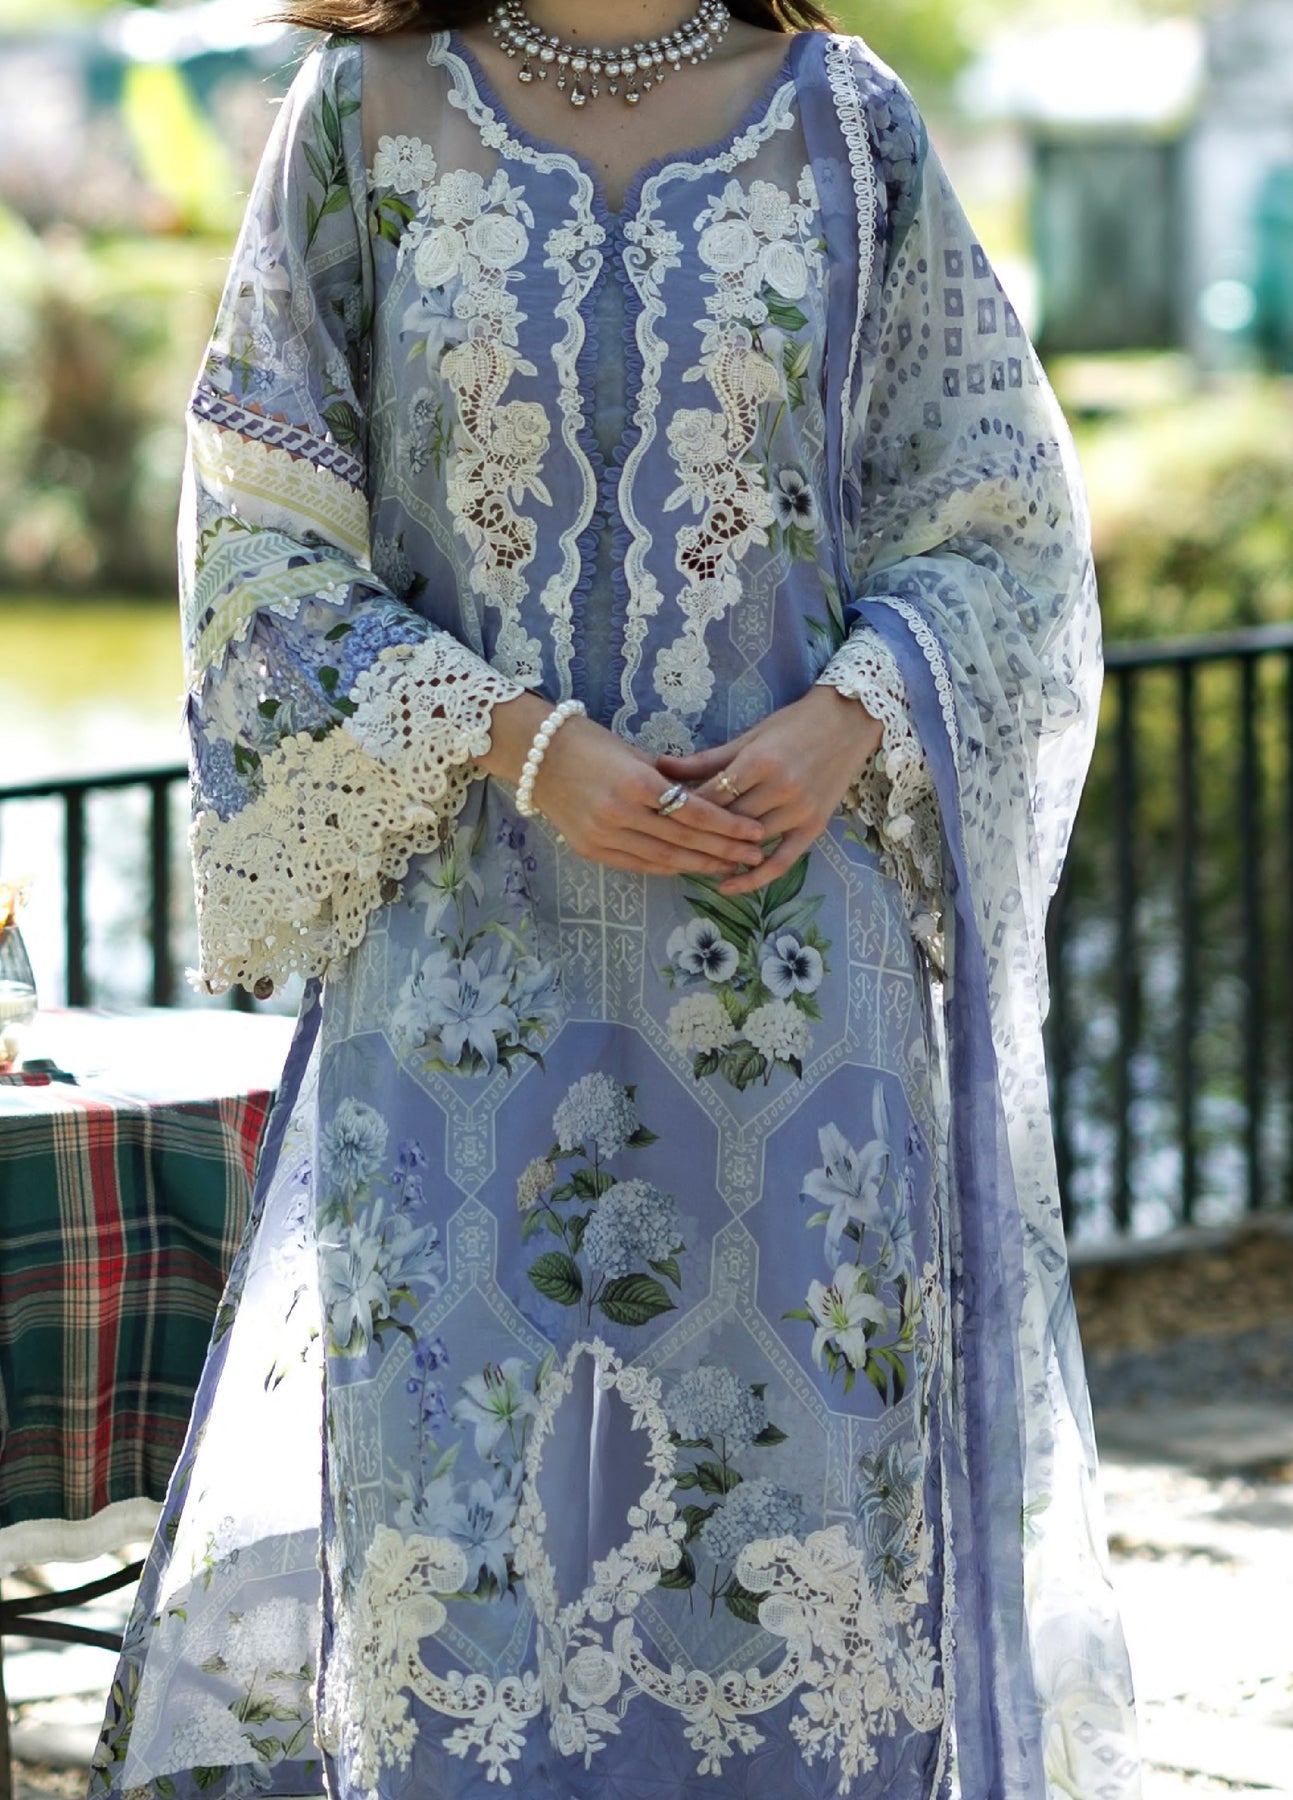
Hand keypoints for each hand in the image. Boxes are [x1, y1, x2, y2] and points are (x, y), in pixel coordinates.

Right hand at [480, 694, 766, 877]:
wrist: (537, 755)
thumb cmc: (590, 743)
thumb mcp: (635, 754)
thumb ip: (669, 780)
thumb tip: (707, 800)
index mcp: (636, 783)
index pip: (693, 812)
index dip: (728, 826)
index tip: (755, 833)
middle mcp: (620, 814)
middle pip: (684, 840)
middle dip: (724, 850)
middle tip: (755, 855)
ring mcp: (603, 836)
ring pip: (663, 859)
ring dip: (700, 864)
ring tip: (730, 867)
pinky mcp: (591, 850)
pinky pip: (638, 864)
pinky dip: (667, 867)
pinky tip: (691, 867)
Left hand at [654, 685, 882, 894]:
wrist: (848, 722)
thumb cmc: (794, 725)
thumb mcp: (749, 737)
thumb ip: (706, 759)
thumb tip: (660, 767)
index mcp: (760, 761)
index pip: (712, 796)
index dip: (683, 809)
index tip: (659, 817)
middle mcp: (781, 789)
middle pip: (728, 822)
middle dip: (697, 833)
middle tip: (666, 844)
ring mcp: (800, 811)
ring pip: (751, 842)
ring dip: (721, 855)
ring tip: (690, 863)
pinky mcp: (815, 827)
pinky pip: (782, 861)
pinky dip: (756, 877)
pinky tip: (730, 885)